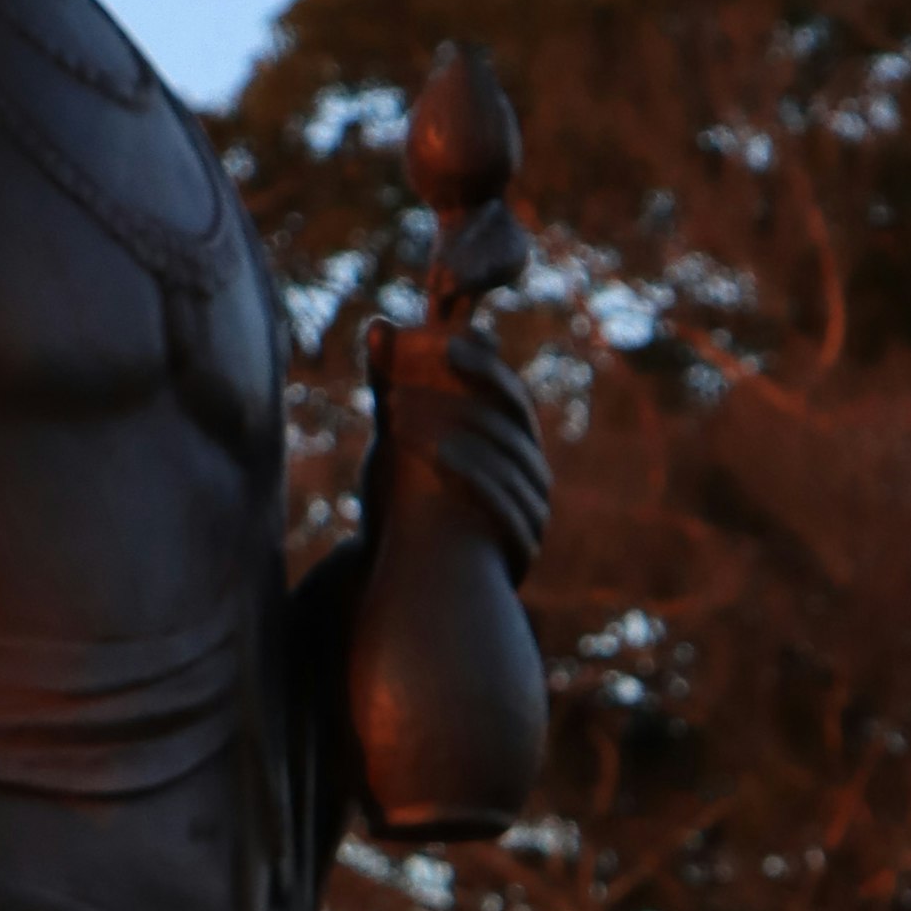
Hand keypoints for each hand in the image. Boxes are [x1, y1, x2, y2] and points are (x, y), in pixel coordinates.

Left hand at [367, 320, 549, 581]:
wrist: (409, 584)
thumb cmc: (407, 504)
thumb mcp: (397, 443)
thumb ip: (392, 388)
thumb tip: (377, 325)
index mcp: (510, 441)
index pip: (504, 390)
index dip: (480, 361)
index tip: (443, 339)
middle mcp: (531, 471)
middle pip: (510, 419)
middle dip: (463, 392)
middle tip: (416, 372)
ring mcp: (533, 509)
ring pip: (507, 459)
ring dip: (454, 430)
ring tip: (397, 415)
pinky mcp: (522, 548)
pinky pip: (507, 503)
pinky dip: (475, 474)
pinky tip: (438, 455)